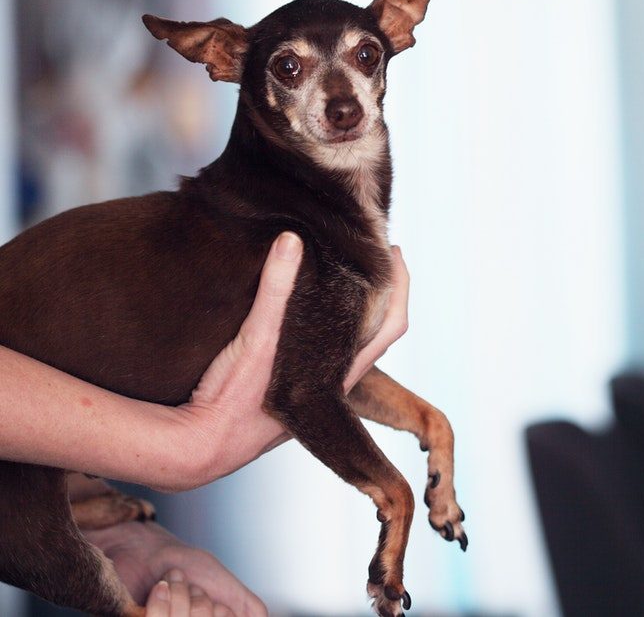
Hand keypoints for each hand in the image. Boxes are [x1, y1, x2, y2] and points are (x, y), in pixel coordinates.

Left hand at [83, 522, 264, 616]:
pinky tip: (158, 589)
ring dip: (181, 599)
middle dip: (201, 605)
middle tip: (189, 589)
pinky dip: (162, 602)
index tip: (213, 601)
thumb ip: (247, 606)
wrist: (144, 548)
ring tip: (170, 585)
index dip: (220, 613)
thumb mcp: (223, 583)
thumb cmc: (183, 564)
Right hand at [170, 236, 410, 488]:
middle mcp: (335, 383)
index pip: (390, 323)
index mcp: (340, 372)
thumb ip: (275, 290)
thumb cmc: (232, 402)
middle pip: (377, 330)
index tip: (394, 251)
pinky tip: (309, 311)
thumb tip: (292, 239)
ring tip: (347, 274)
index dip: (399, 285)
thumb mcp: (255, 339)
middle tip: (377, 256)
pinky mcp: (291, 392)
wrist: (199, 448)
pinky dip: (328, 325)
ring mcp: (314, 389)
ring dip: (356, 309)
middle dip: (383, 292)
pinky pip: (324, 352)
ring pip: (351, 343)